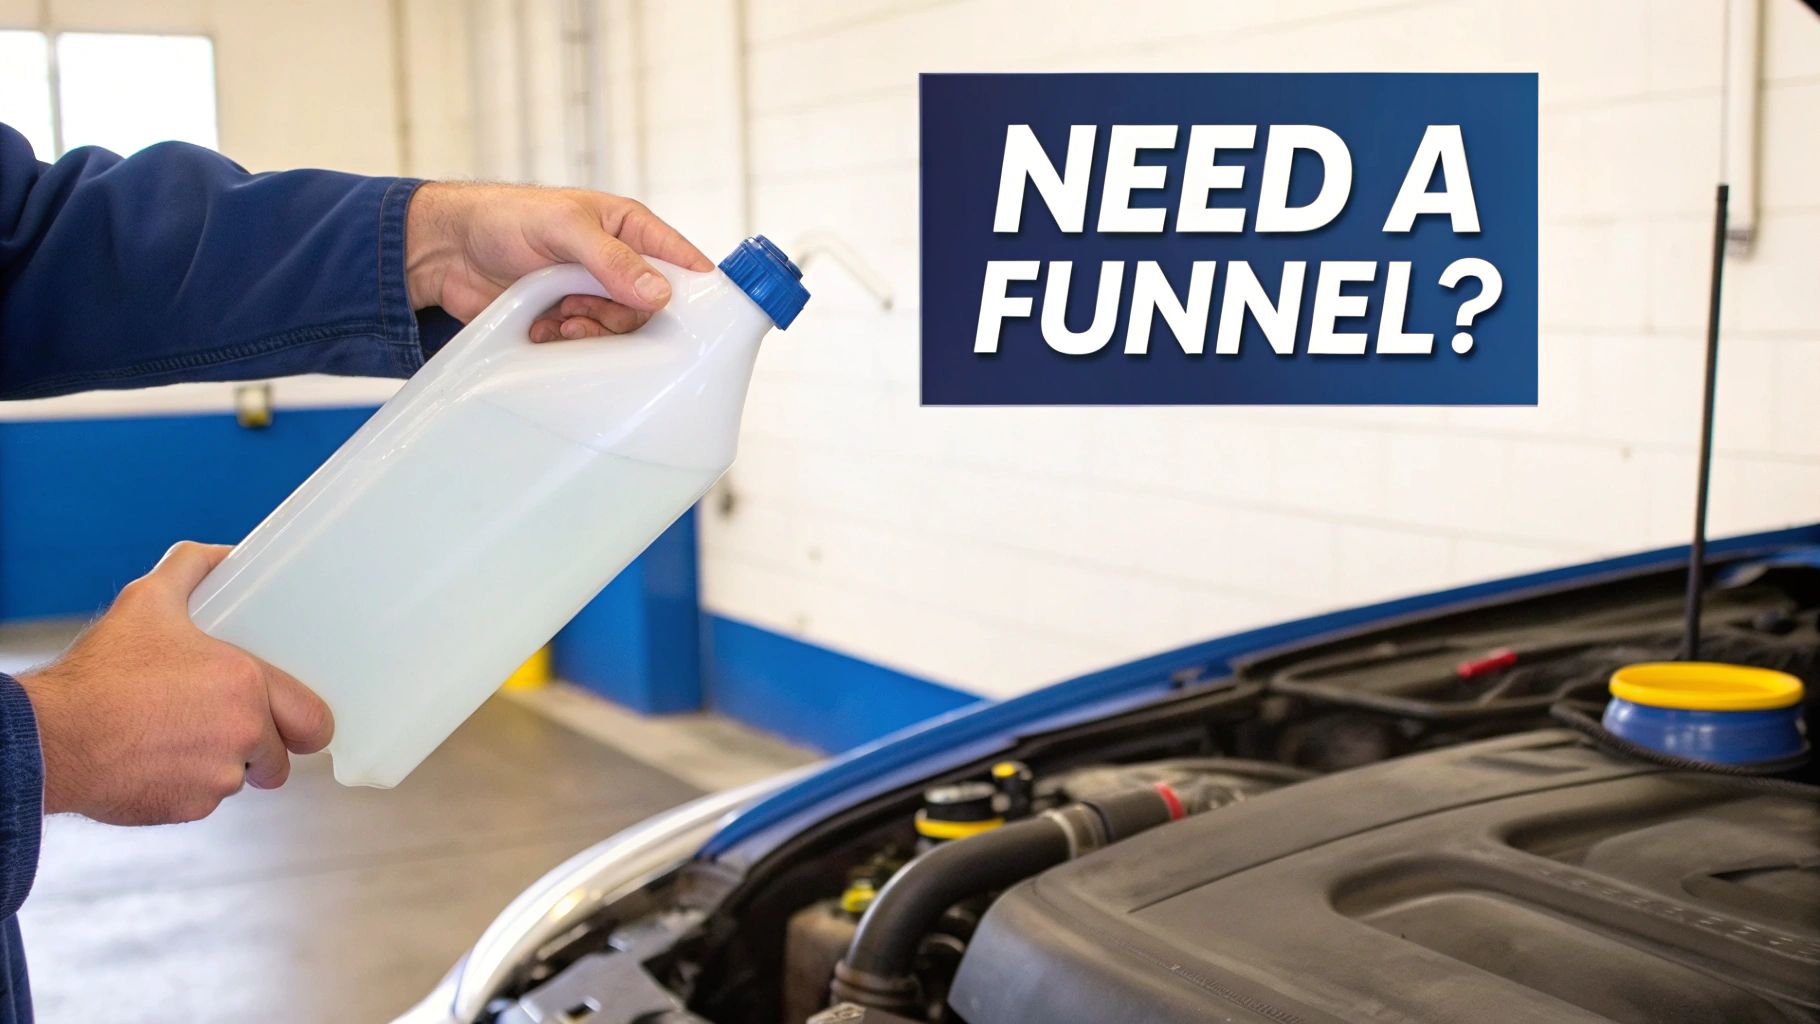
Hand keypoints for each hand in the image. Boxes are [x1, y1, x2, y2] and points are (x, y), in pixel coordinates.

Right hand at [17, 543, 332, 825]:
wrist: (51, 739)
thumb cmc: (100, 673)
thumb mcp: (147, 601)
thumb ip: (192, 568)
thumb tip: (224, 553)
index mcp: (247, 687)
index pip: (315, 722)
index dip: (304, 724)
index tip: (291, 719)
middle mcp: (243, 736)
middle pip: (279, 760)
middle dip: (263, 749)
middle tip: (231, 728)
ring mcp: (217, 780)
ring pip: (240, 779)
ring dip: (222, 765)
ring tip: (181, 738)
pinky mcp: (189, 810)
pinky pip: (204, 801)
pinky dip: (188, 786)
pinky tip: (158, 760)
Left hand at [404, 181, 714, 341]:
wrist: (446, 251)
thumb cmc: (504, 218)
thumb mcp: (563, 228)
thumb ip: (612, 259)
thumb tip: (660, 293)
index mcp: (628, 228)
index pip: (681, 259)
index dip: (699, 287)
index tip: (708, 318)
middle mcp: (617, 263)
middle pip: (652, 308)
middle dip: (621, 315)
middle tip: (584, 310)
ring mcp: (593, 294)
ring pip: (621, 331)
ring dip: (592, 332)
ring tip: (559, 320)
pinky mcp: (568, 320)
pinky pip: (590, 346)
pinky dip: (568, 343)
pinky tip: (544, 330)